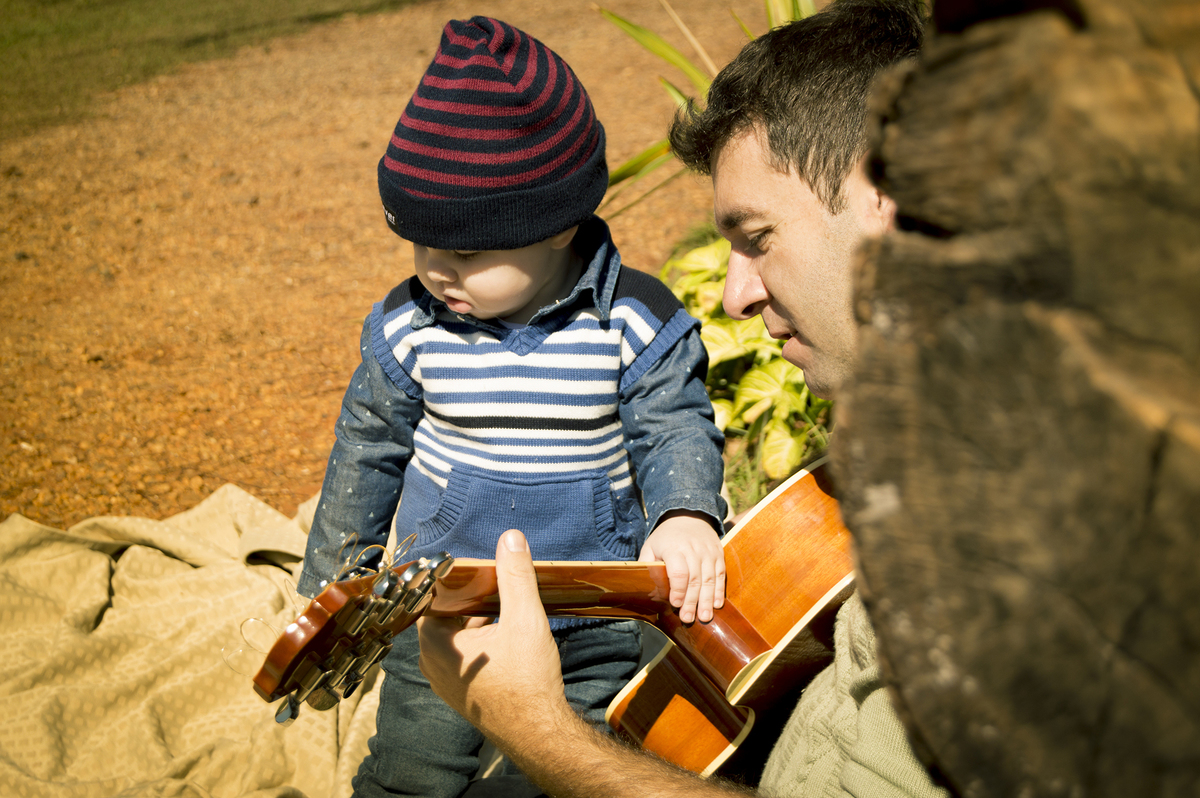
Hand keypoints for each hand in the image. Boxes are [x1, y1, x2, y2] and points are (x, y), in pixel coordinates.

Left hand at [417, 529, 568, 742]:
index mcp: (436, 646)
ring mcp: (446, 682)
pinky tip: (505, 633)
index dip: (452, 580)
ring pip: (455, 637)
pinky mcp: (462, 693)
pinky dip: (479, 641)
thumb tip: (510, 539)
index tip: (474, 568)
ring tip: (503, 604)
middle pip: (444, 616)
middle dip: (468, 598)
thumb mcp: (524, 619)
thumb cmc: (527, 681)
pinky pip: (463, 656)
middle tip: (493, 582)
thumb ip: (515, 576)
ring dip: (475, 620)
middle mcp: (433, 665)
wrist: (539, 732)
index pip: (431, 599)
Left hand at [639, 511, 724, 622]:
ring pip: (709, 579)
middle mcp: (693, 549)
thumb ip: (650, 569)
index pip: (678, 572)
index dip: (678, 590)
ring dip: (707, 600)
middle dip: (692, 601)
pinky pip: (720, 574)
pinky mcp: (718, 554)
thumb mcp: (651, 548)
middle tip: (688, 619)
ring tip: (705, 617)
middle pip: (695, 579)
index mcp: (673, 547)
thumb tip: (654, 593)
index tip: (675, 604)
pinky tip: (717, 605)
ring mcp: (708, 552)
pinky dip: (719, 591)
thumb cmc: (666, 538)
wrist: (688, 516)